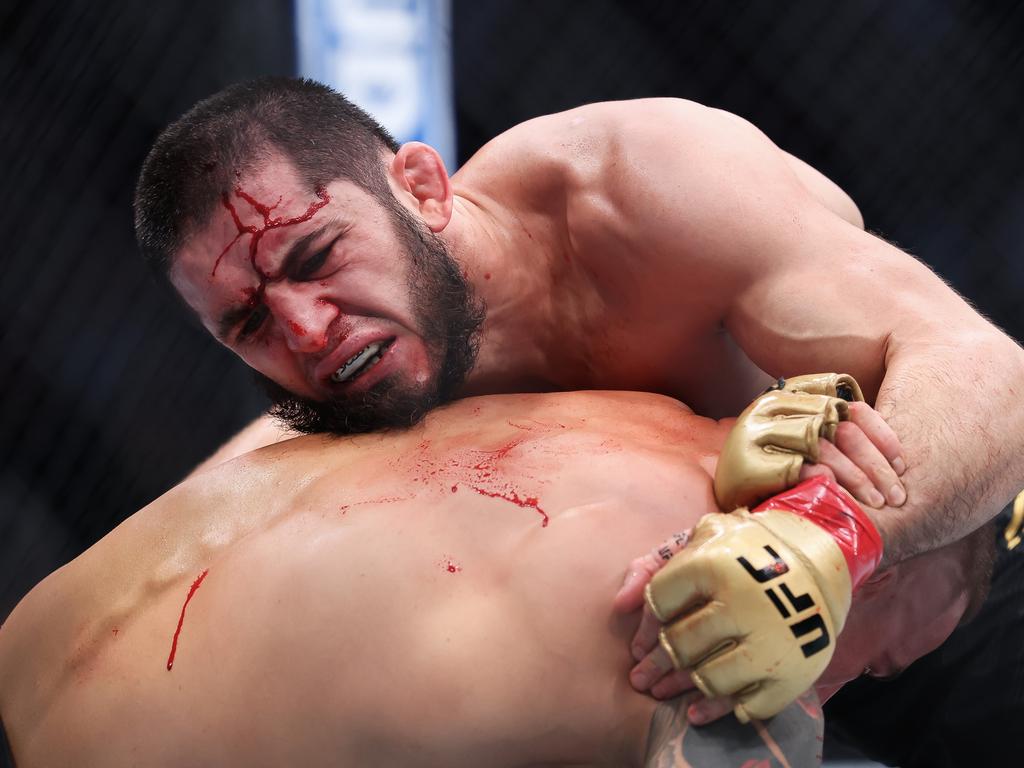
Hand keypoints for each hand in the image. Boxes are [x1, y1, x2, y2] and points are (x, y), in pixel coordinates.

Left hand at [638, 478, 880, 722]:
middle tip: (642, 675)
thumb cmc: (748, 548)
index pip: (660, 602)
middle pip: (680, 644)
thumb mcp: (701, 539)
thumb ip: (653, 565)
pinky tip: (699, 710)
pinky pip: (749, 704)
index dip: (647, 620)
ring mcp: (770, 641)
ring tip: (664, 691)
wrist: (822, 554)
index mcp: (714, 565)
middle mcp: (742, 604)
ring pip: (708, 678)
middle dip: (656, 662)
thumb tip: (618, 606)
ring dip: (681, 688)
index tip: (645, 634)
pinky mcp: (793, 671)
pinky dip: (722, 710)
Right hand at [715, 373, 906, 511]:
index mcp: (792, 395)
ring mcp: (756, 432)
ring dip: (857, 477)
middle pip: (841, 428)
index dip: (882, 435)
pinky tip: (839, 494)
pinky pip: (795, 467)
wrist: (728, 496)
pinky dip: (822, 479)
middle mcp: (772, 406)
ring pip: (823, 447)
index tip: (902, 464)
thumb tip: (894, 454)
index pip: (849, 406)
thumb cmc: (777, 472)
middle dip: (875, 464)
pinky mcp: (747, 462)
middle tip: (896, 495)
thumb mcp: (806, 442)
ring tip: (877, 503)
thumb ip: (837, 433)